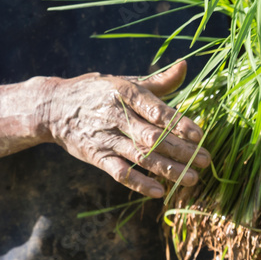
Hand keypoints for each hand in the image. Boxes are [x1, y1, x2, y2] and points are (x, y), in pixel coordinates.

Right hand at [43, 61, 209, 197]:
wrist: (54, 108)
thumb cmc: (97, 92)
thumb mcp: (125, 82)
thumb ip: (158, 81)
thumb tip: (185, 67)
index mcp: (126, 93)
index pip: (157, 110)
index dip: (180, 123)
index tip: (200, 135)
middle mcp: (116, 116)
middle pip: (153, 137)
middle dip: (182, 151)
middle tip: (206, 161)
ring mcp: (106, 138)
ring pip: (141, 157)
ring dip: (168, 170)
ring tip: (192, 179)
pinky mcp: (96, 156)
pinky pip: (120, 173)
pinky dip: (139, 184)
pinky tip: (159, 192)